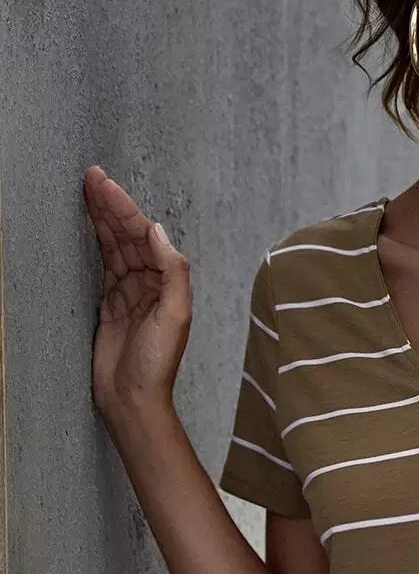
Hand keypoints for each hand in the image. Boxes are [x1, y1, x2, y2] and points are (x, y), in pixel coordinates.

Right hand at [82, 165, 191, 421]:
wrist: (133, 397)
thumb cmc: (157, 362)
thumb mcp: (175, 315)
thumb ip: (173, 272)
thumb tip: (157, 231)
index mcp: (167, 283)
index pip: (143, 236)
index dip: (125, 208)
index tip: (105, 184)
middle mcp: (150, 284)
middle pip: (127, 236)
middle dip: (111, 205)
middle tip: (92, 176)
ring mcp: (129, 293)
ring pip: (114, 247)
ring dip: (103, 218)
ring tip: (88, 189)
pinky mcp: (111, 305)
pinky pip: (104, 266)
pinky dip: (98, 244)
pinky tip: (91, 225)